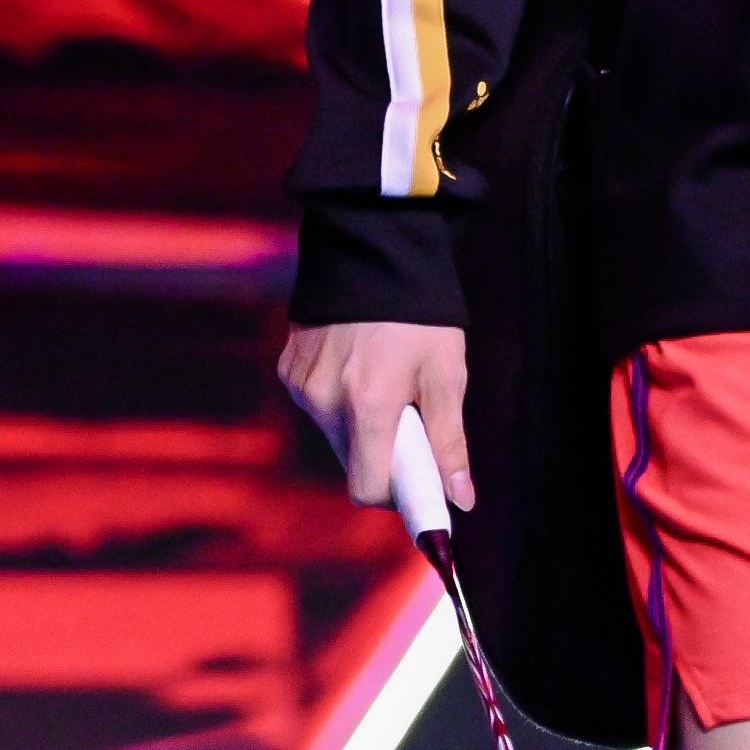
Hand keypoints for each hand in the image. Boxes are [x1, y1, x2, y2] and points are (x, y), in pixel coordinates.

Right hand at [277, 320, 473, 512]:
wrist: (372, 249)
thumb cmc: (420, 315)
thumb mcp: (445, 375)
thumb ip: (449, 442)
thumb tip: (461, 499)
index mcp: (368, 405)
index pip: (368, 488)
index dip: (396, 496)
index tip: (420, 488)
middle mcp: (324, 400)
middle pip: (353, 462)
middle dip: (384, 455)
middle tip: (411, 420)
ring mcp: (301, 384)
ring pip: (335, 435)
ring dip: (361, 426)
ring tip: (385, 380)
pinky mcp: (288, 369)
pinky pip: (316, 405)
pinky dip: (340, 399)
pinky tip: (359, 362)